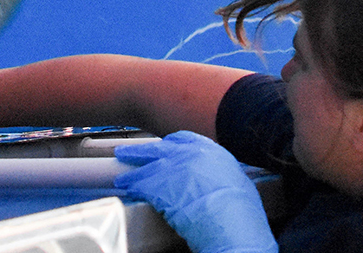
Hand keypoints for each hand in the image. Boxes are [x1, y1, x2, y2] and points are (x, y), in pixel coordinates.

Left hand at [114, 131, 276, 252]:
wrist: (230, 222)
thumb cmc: (241, 211)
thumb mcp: (237, 182)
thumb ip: (220, 175)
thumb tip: (217, 180)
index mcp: (211, 151)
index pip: (185, 139)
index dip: (170, 144)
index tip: (163, 147)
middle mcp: (189, 154)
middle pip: (158, 149)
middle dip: (140, 152)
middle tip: (126, 152)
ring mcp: (172, 167)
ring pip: (145, 167)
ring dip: (132, 174)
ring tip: (121, 178)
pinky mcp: (158, 185)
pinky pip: (140, 184)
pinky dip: (132, 187)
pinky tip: (126, 189)